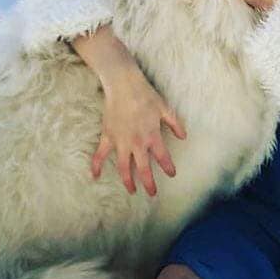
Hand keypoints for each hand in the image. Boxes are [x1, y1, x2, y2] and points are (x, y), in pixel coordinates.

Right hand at [91, 67, 186, 196]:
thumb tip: (184, 136)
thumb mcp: (165, 108)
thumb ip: (175, 123)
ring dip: (128, 181)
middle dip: (149, 183)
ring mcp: (121, 141)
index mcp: (152, 136)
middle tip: (152, 193)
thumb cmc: (146, 95)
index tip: (172, 175)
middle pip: (143, 169)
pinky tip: (95, 176)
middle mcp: (137, 142)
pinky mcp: (108, 137)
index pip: (162, 157)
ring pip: (124, 167)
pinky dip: (96, 166)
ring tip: (132, 190)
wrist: (124, 85)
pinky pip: (100, 155)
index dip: (168, 168)